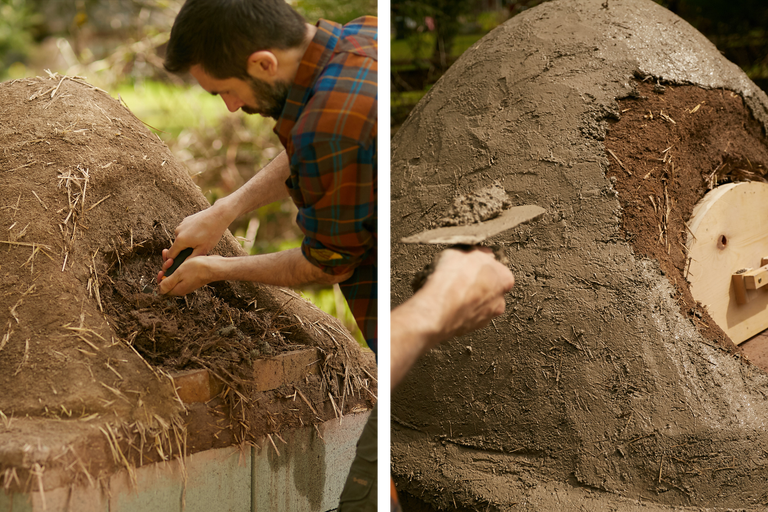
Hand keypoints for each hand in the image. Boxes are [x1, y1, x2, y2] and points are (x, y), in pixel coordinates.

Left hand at [157, 255, 220, 295]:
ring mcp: (188, 283)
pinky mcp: (192, 277)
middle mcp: (182, 288)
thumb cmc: (198, 269)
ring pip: (175, 276)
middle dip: (166, 270)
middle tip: (169, 261)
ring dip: (172, 266)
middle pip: (168, 281)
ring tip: (174, 257)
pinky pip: (181, 273)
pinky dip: (179, 266)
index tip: (162, 270)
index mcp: (178, 290)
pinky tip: (181, 259)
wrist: (215, 266)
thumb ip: (168, 282)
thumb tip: (159, 290)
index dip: (160, 279)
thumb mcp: (179, 274)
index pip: (163, 289)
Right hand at [162, 201, 235, 264]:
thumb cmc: (212, 233)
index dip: (173, 261)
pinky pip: (185, 231)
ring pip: (182, 238)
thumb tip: (184, 265)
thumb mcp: (203, 249)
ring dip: (188, 242)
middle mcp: (178, 232)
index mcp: (180, 240)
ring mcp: (181, 224)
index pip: (170, 255)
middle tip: (197, 251)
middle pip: (176, 246)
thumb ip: (191, 258)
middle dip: (184, 251)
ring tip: (201, 241)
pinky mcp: (186, 220)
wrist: (218, 215)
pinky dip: (190, 234)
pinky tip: (201, 233)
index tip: (179, 264)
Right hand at [389, 247, 514, 390]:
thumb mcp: (462, 251)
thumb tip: (479, 253)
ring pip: (476, 303)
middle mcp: (499, 301)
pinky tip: (443, 303)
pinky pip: (464, 315)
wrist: (436, 310)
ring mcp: (485, 317)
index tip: (469, 261)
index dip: (480, 263)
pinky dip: (456, 310)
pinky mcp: (469, 329)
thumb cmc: (452, 280)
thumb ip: (476, 253)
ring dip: (465, 298)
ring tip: (446, 290)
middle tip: (458, 276)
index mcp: (504, 279)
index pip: (497, 268)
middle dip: (475, 282)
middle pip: (489, 287)